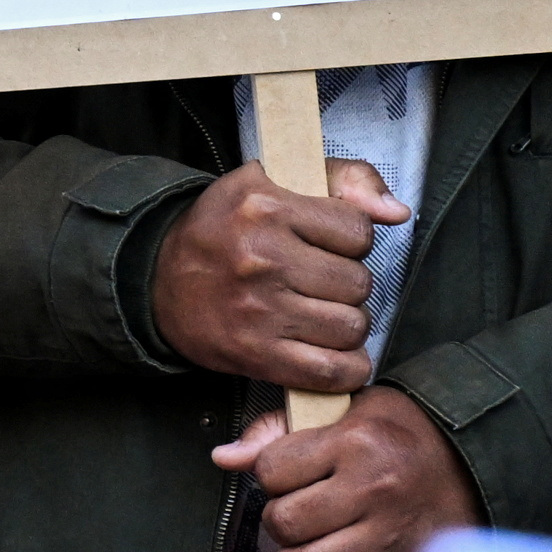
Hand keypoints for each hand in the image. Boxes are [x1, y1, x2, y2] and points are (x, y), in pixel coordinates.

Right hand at [152, 156, 405, 392]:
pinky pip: (333, 371)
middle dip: (345, 284)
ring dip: (344, 325)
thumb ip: (343, 179)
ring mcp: (258, 309)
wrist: (155, 279)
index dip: (348, 241)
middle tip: (315, 281)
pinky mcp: (255, 353)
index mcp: (263, 206)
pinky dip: (344, 368)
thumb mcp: (269, 182)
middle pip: (359, 283)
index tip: (323, 244)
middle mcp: (260, 256)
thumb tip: (397, 212)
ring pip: (352, 327)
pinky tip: (328, 351)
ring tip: (316, 312)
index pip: (358, 232)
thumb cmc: (223, 229)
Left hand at [217, 391, 483, 551]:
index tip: (289, 474)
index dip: (270, 474)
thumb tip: (223, 458)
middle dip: (278, 520)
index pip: (270, 471)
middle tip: (295, 513)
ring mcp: (397, 533)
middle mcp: (375, 489)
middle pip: (285, 523)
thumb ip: (276, 432)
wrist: (472, 456)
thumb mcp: (339, 410)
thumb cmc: (396, 431)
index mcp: (353, 442)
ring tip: (303, 549)